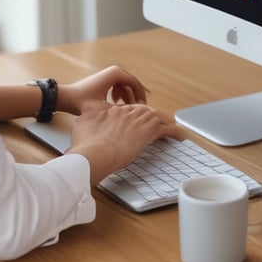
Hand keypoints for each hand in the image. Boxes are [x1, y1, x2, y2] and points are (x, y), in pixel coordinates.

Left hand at [57, 65, 148, 114]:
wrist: (66, 97)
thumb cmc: (82, 102)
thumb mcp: (103, 108)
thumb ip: (121, 110)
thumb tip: (135, 115)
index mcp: (116, 74)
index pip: (135, 84)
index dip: (141, 97)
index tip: (143, 109)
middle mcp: (114, 70)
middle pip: (132, 84)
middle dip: (135, 97)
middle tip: (139, 110)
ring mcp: (109, 74)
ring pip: (125, 86)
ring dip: (128, 97)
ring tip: (127, 109)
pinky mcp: (105, 79)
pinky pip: (119, 86)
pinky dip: (120, 95)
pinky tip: (116, 105)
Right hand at [67, 100, 182, 184]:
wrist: (95, 152)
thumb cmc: (87, 141)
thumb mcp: (82, 122)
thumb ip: (88, 117)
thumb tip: (87, 115)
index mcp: (114, 110)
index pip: (129, 109)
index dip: (135, 115)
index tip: (136, 121)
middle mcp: (129, 113)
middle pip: (145, 111)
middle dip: (152, 116)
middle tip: (156, 123)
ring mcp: (140, 121)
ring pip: (158, 118)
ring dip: (164, 122)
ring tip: (169, 127)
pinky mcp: (149, 133)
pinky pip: (167, 129)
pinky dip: (175, 132)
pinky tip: (179, 136)